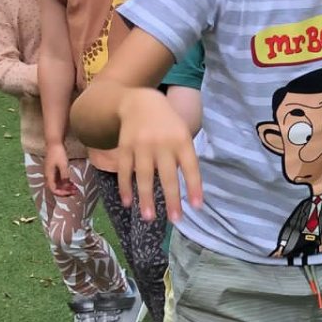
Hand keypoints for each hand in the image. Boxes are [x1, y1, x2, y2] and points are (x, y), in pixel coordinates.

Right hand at [44, 143, 74, 197]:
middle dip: (65, 191)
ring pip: (58, 184)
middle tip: (75, 192)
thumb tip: (66, 186)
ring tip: (75, 188)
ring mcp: (51, 173)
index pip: (54, 189)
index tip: (71, 193)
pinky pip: (59, 180)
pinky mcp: (54, 170)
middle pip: (56, 188)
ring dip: (66, 187)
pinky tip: (72, 183)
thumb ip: (65, 176)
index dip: (62, 193)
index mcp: (49, 175)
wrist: (54, 143)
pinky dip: (65, 182)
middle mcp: (48, 176)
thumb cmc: (58, 153)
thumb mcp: (63, 165)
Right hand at [114, 87, 202, 222]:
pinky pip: (125, 170)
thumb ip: (184, 157)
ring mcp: (142, 145)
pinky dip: (125, 187)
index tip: (197, 206)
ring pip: (144, 176)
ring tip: (149, 217)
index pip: (191, 167)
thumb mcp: (181, 133)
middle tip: (175, 220)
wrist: (139, 102)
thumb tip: (188, 189)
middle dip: (171, 199)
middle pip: (168, 175)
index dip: (194, 186)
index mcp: (182, 140)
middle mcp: (163, 143)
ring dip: (146, 198)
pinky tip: (128, 202)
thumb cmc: (166, 123)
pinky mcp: (125, 147)